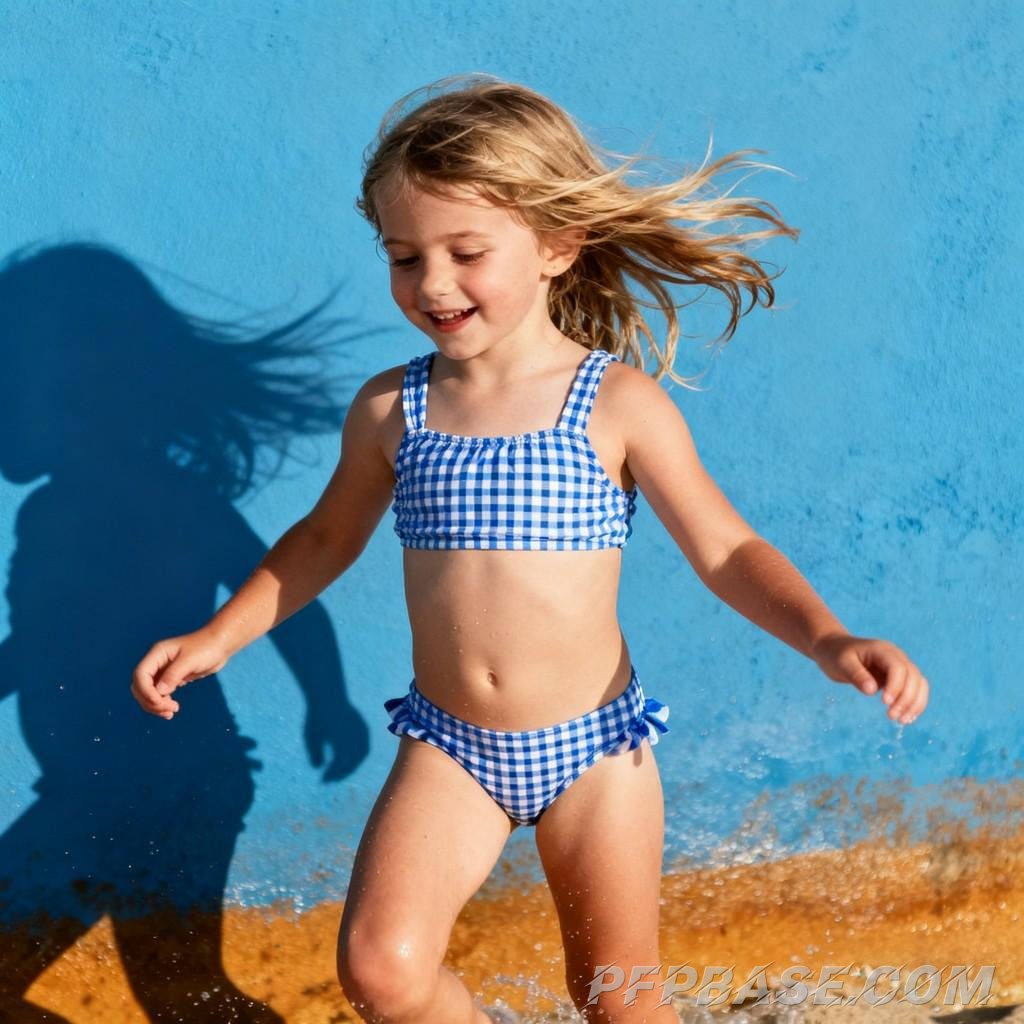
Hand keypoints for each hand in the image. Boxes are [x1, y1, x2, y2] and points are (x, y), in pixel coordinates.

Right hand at [130, 628, 230, 719]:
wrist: (220, 645)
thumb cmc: (206, 648)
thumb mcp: (189, 661)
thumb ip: (173, 675)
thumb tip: (159, 692)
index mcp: (157, 654)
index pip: (140, 675)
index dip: (146, 691)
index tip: (161, 702)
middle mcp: (157, 662)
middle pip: (141, 686)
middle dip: (150, 701)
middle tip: (169, 710)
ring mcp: (163, 671)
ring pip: (149, 692)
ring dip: (155, 705)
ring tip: (170, 713)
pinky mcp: (172, 678)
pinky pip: (160, 693)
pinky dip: (162, 703)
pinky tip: (172, 709)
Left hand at [304, 705, 369, 780]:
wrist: (328, 695)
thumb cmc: (316, 717)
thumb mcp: (310, 736)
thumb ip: (314, 753)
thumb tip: (319, 768)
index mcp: (339, 738)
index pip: (339, 763)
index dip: (332, 774)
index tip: (323, 779)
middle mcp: (352, 735)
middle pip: (351, 761)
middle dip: (342, 772)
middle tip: (331, 779)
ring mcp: (360, 731)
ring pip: (361, 754)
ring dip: (352, 765)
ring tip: (341, 771)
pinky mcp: (363, 727)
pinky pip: (364, 745)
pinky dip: (358, 755)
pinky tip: (348, 759)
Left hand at [810, 632, 928, 724]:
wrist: (835, 649)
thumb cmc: (836, 655)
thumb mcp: (841, 664)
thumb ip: (856, 675)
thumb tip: (872, 690)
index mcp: (882, 650)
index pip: (898, 667)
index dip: (896, 686)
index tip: (884, 702)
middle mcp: (896, 656)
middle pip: (913, 676)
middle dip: (907, 698)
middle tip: (891, 716)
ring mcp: (900, 666)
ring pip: (919, 684)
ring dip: (915, 703)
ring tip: (902, 721)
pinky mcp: (899, 677)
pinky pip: (915, 689)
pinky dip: (914, 703)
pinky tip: (907, 717)